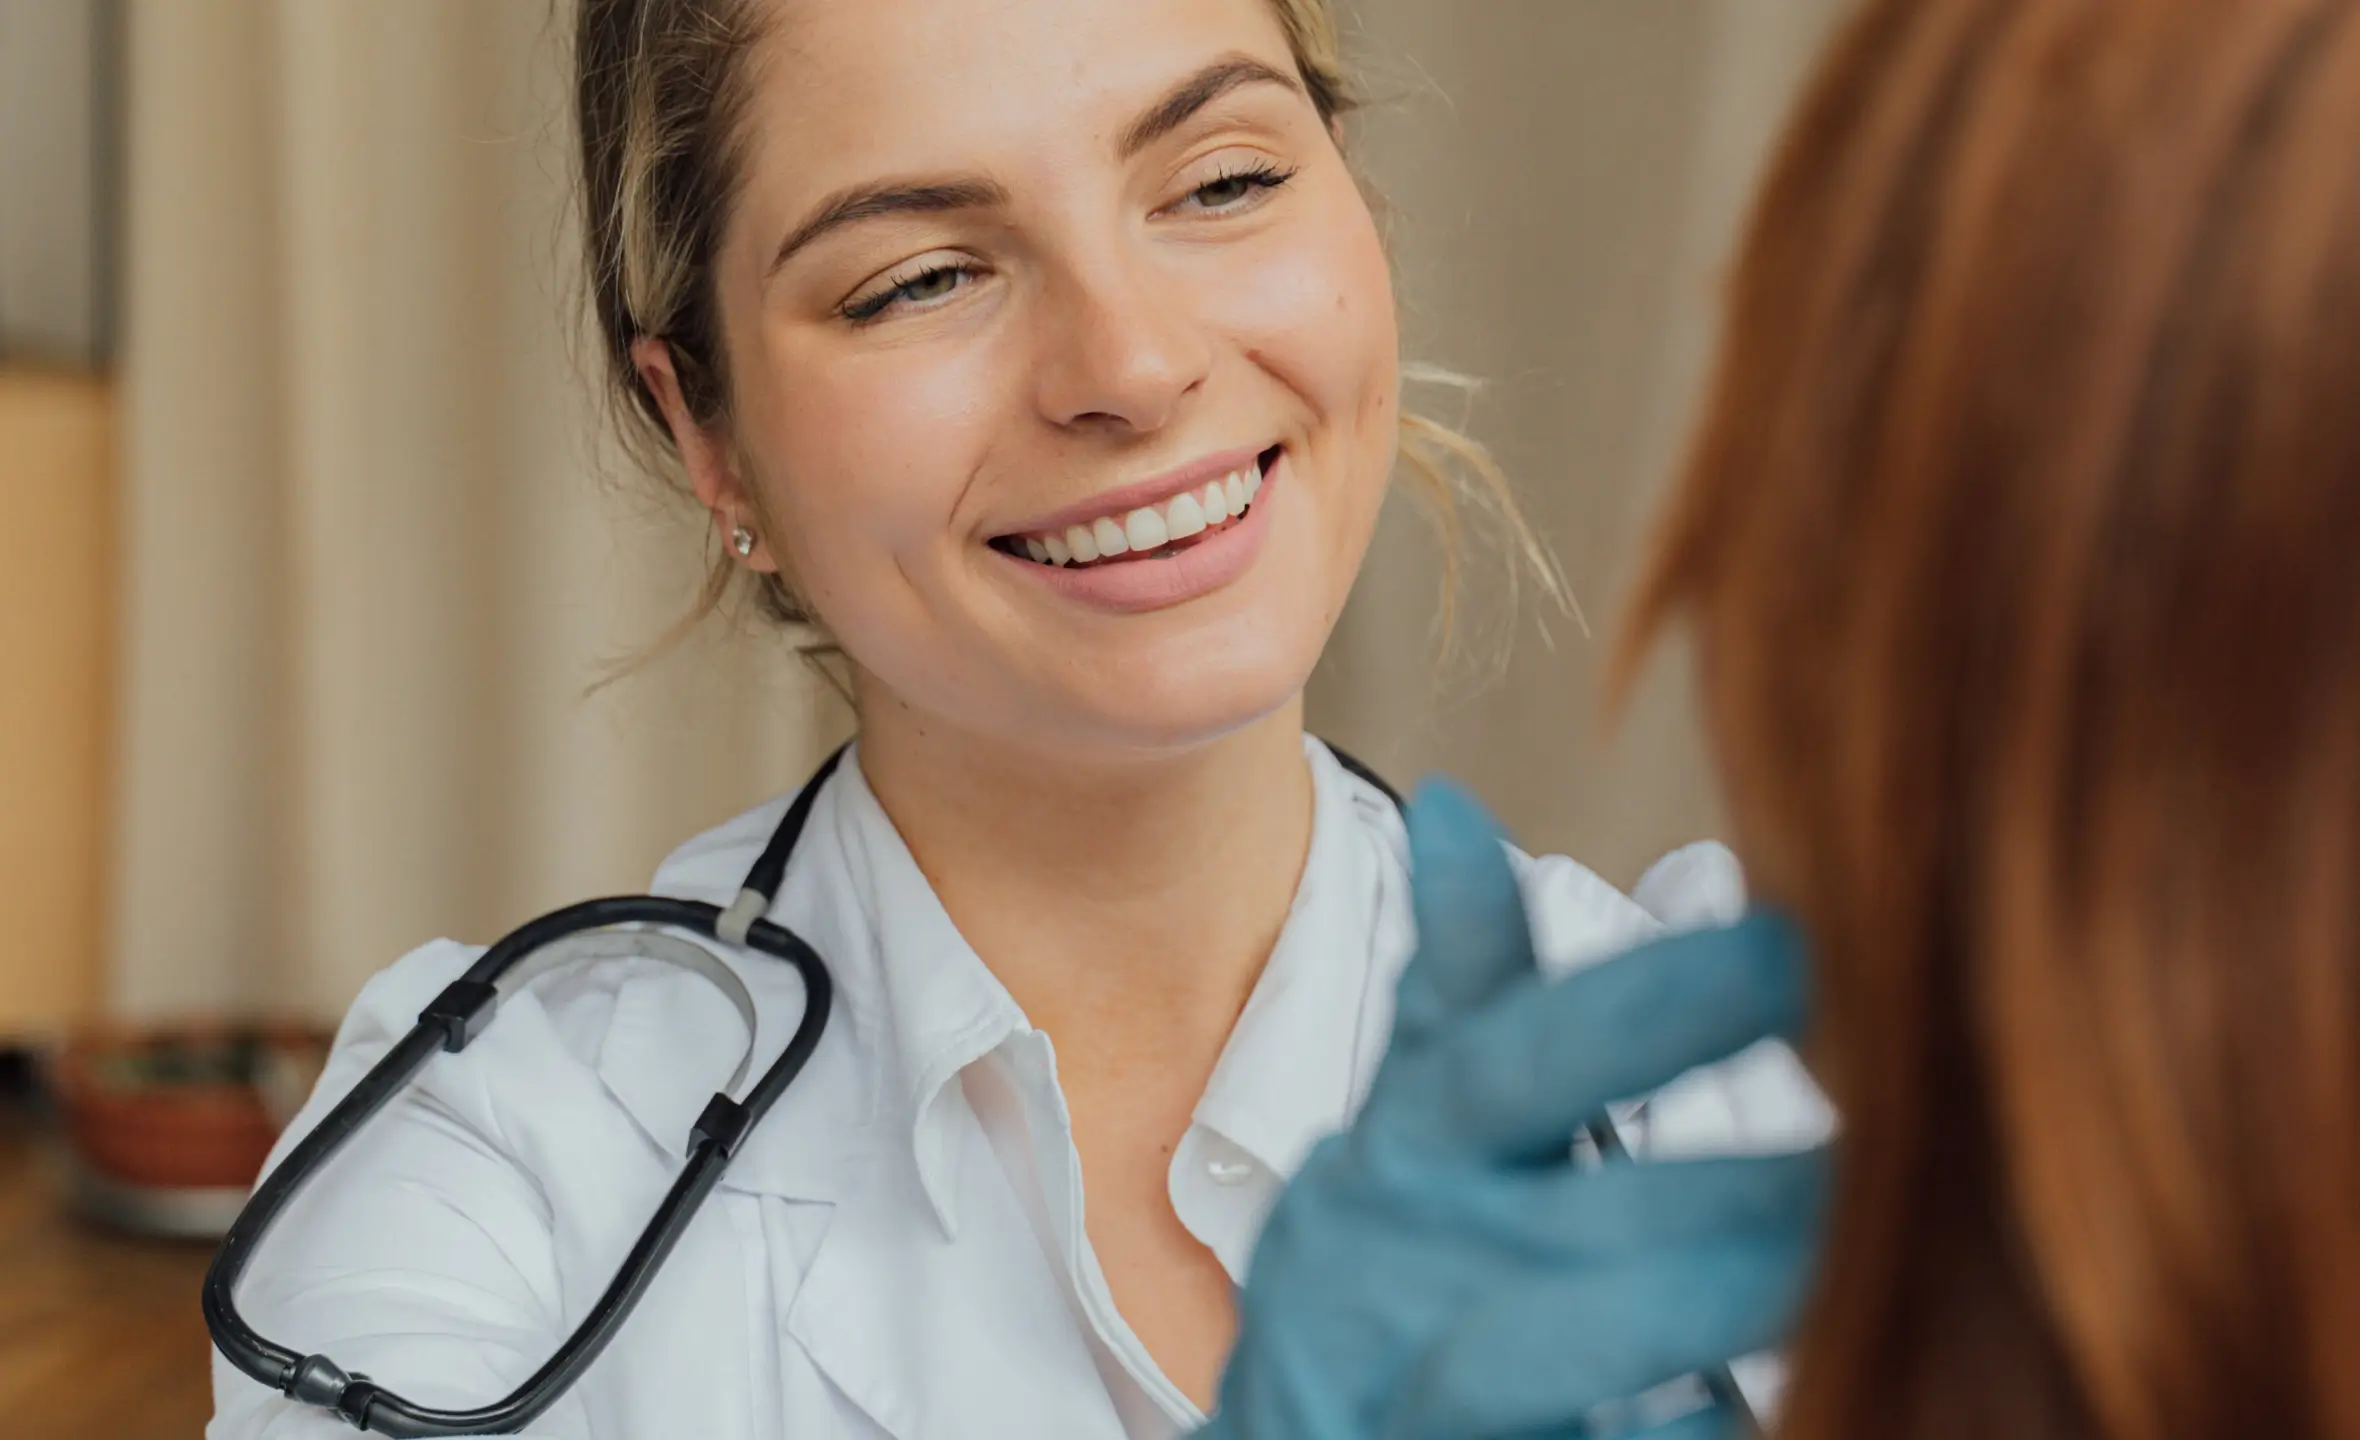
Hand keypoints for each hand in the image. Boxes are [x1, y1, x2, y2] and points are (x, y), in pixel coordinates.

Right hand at [1199, 781, 1825, 1439]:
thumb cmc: (1376, 1286)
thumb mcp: (1398, 1128)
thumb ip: (1453, 989)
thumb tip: (1458, 809)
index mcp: (1406, 1153)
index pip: (1513, 1052)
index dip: (1649, 1006)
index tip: (1789, 948)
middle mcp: (1407, 1263)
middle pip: (1579, 1205)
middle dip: (1735, 1185)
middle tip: (1878, 1154)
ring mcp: (1411, 1389)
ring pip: (1559, 1343)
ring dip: (1705, 1301)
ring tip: (1836, 1274)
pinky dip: (1676, 1432)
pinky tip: (1740, 1411)